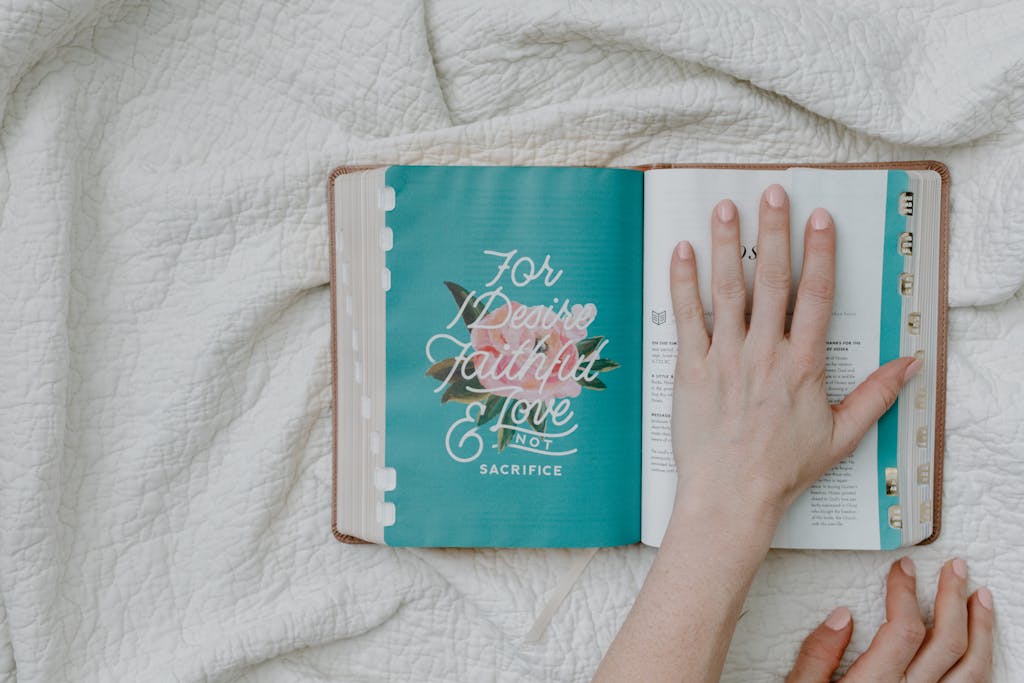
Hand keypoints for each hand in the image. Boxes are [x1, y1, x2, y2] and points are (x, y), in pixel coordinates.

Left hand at [668, 184, 920, 518]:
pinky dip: (682, 282)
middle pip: (771, 280)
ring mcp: (724, 358)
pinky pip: (686, 317)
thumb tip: (912, 363)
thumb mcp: (842, 435)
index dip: (819, 252)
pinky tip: (680, 251)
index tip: (818, 217)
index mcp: (803, 364)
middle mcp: (764, 353)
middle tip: (771, 192)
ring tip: (723, 207)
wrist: (731, 496)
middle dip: (773, 232)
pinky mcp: (690, 369)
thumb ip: (877, 395)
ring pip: (726, 290)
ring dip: (725, 244)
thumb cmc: (784, 469)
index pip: (815, 295)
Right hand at [787, 557, 993, 681]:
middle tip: (955, 569)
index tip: (902, 570)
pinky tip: (980, 647)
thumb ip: (817, 656)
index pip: (902, 629)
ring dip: (981, 630)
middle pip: (945, 643)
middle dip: (953, 599)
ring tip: (981, 599)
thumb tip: (841, 616)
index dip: (906, 593)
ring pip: (972, 670)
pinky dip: (982, 665)